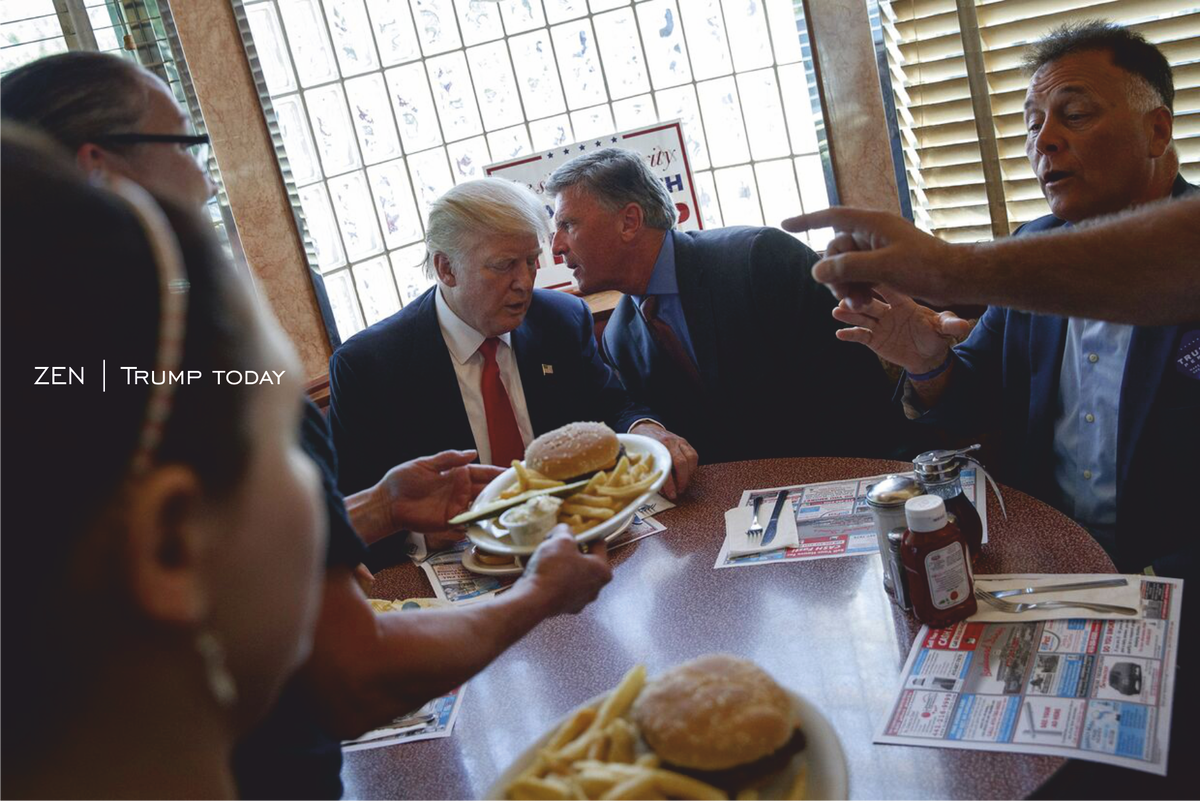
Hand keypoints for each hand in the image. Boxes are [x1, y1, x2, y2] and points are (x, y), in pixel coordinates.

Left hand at [375, 450, 504, 532]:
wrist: (388, 503)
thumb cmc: (403, 480)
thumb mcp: (425, 464)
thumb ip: (449, 458)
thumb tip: (472, 452)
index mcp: (458, 474)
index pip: (484, 473)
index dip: (499, 473)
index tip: (516, 473)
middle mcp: (461, 491)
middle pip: (487, 491)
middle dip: (504, 492)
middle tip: (522, 493)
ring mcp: (456, 507)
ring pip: (482, 507)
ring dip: (495, 508)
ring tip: (511, 509)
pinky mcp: (449, 522)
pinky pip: (468, 523)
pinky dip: (479, 523)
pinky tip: (490, 523)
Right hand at [521, 527, 612, 614]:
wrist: (535, 600)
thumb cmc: (554, 569)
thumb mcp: (561, 540)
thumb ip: (565, 530)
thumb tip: (563, 530)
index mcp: (603, 570)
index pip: (599, 544)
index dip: (586, 534)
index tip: (573, 532)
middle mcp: (596, 588)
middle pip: (587, 562)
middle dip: (574, 553)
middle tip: (559, 546)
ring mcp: (581, 600)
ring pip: (575, 576)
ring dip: (565, 567)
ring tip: (549, 560)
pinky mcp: (566, 607)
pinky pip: (563, 588)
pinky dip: (556, 581)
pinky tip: (544, 575)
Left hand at [629, 422, 697, 499]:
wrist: (646, 427)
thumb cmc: (643, 445)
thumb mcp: (641, 457)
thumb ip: (649, 470)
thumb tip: (657, 489)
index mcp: (656, 447)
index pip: (666, 468)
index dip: (670, 484)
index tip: (671, 495)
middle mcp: (669, 442)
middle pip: (681, 463)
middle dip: (682, 481)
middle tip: (679, 491)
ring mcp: (678, 441)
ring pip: (691, 458)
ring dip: (689, 474)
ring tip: (684, 485)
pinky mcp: (684, 441)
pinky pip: (694, 455)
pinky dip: (692, 467)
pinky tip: (687, 475)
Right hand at [782, 208, 957, 307]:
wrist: (955, 279)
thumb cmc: (924, 268)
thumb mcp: (882, 268)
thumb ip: (846, 267)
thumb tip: (815, 269)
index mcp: (872, 223)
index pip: (832, 217)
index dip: (806, 220)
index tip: (784, 225)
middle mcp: (873, 232)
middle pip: (836, 249)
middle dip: (835, 273)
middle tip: (844, 295)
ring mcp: (879, 249)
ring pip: (847, 265)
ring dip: (846, 285)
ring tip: (858, 303)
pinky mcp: (885, 264)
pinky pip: (860, 274)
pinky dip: (858, 287)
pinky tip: (864, 303)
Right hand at [831, 285, 970, 373]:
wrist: (928, 354)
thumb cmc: (936, 335)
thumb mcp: (943, 328)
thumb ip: (949, 325)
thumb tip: (964, 325)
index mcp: (902, 301)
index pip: (886, 286)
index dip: (875, 280)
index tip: (865, 272)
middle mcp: (887, 309)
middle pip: (867, 299)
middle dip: (855, 296)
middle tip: (844, 294)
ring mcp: (879, 323)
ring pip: (859, 316)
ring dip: (848, 313)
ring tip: (837, 312)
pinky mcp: (874, 339)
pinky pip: (859, 336)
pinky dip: (849, 335)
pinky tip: (839, 335)